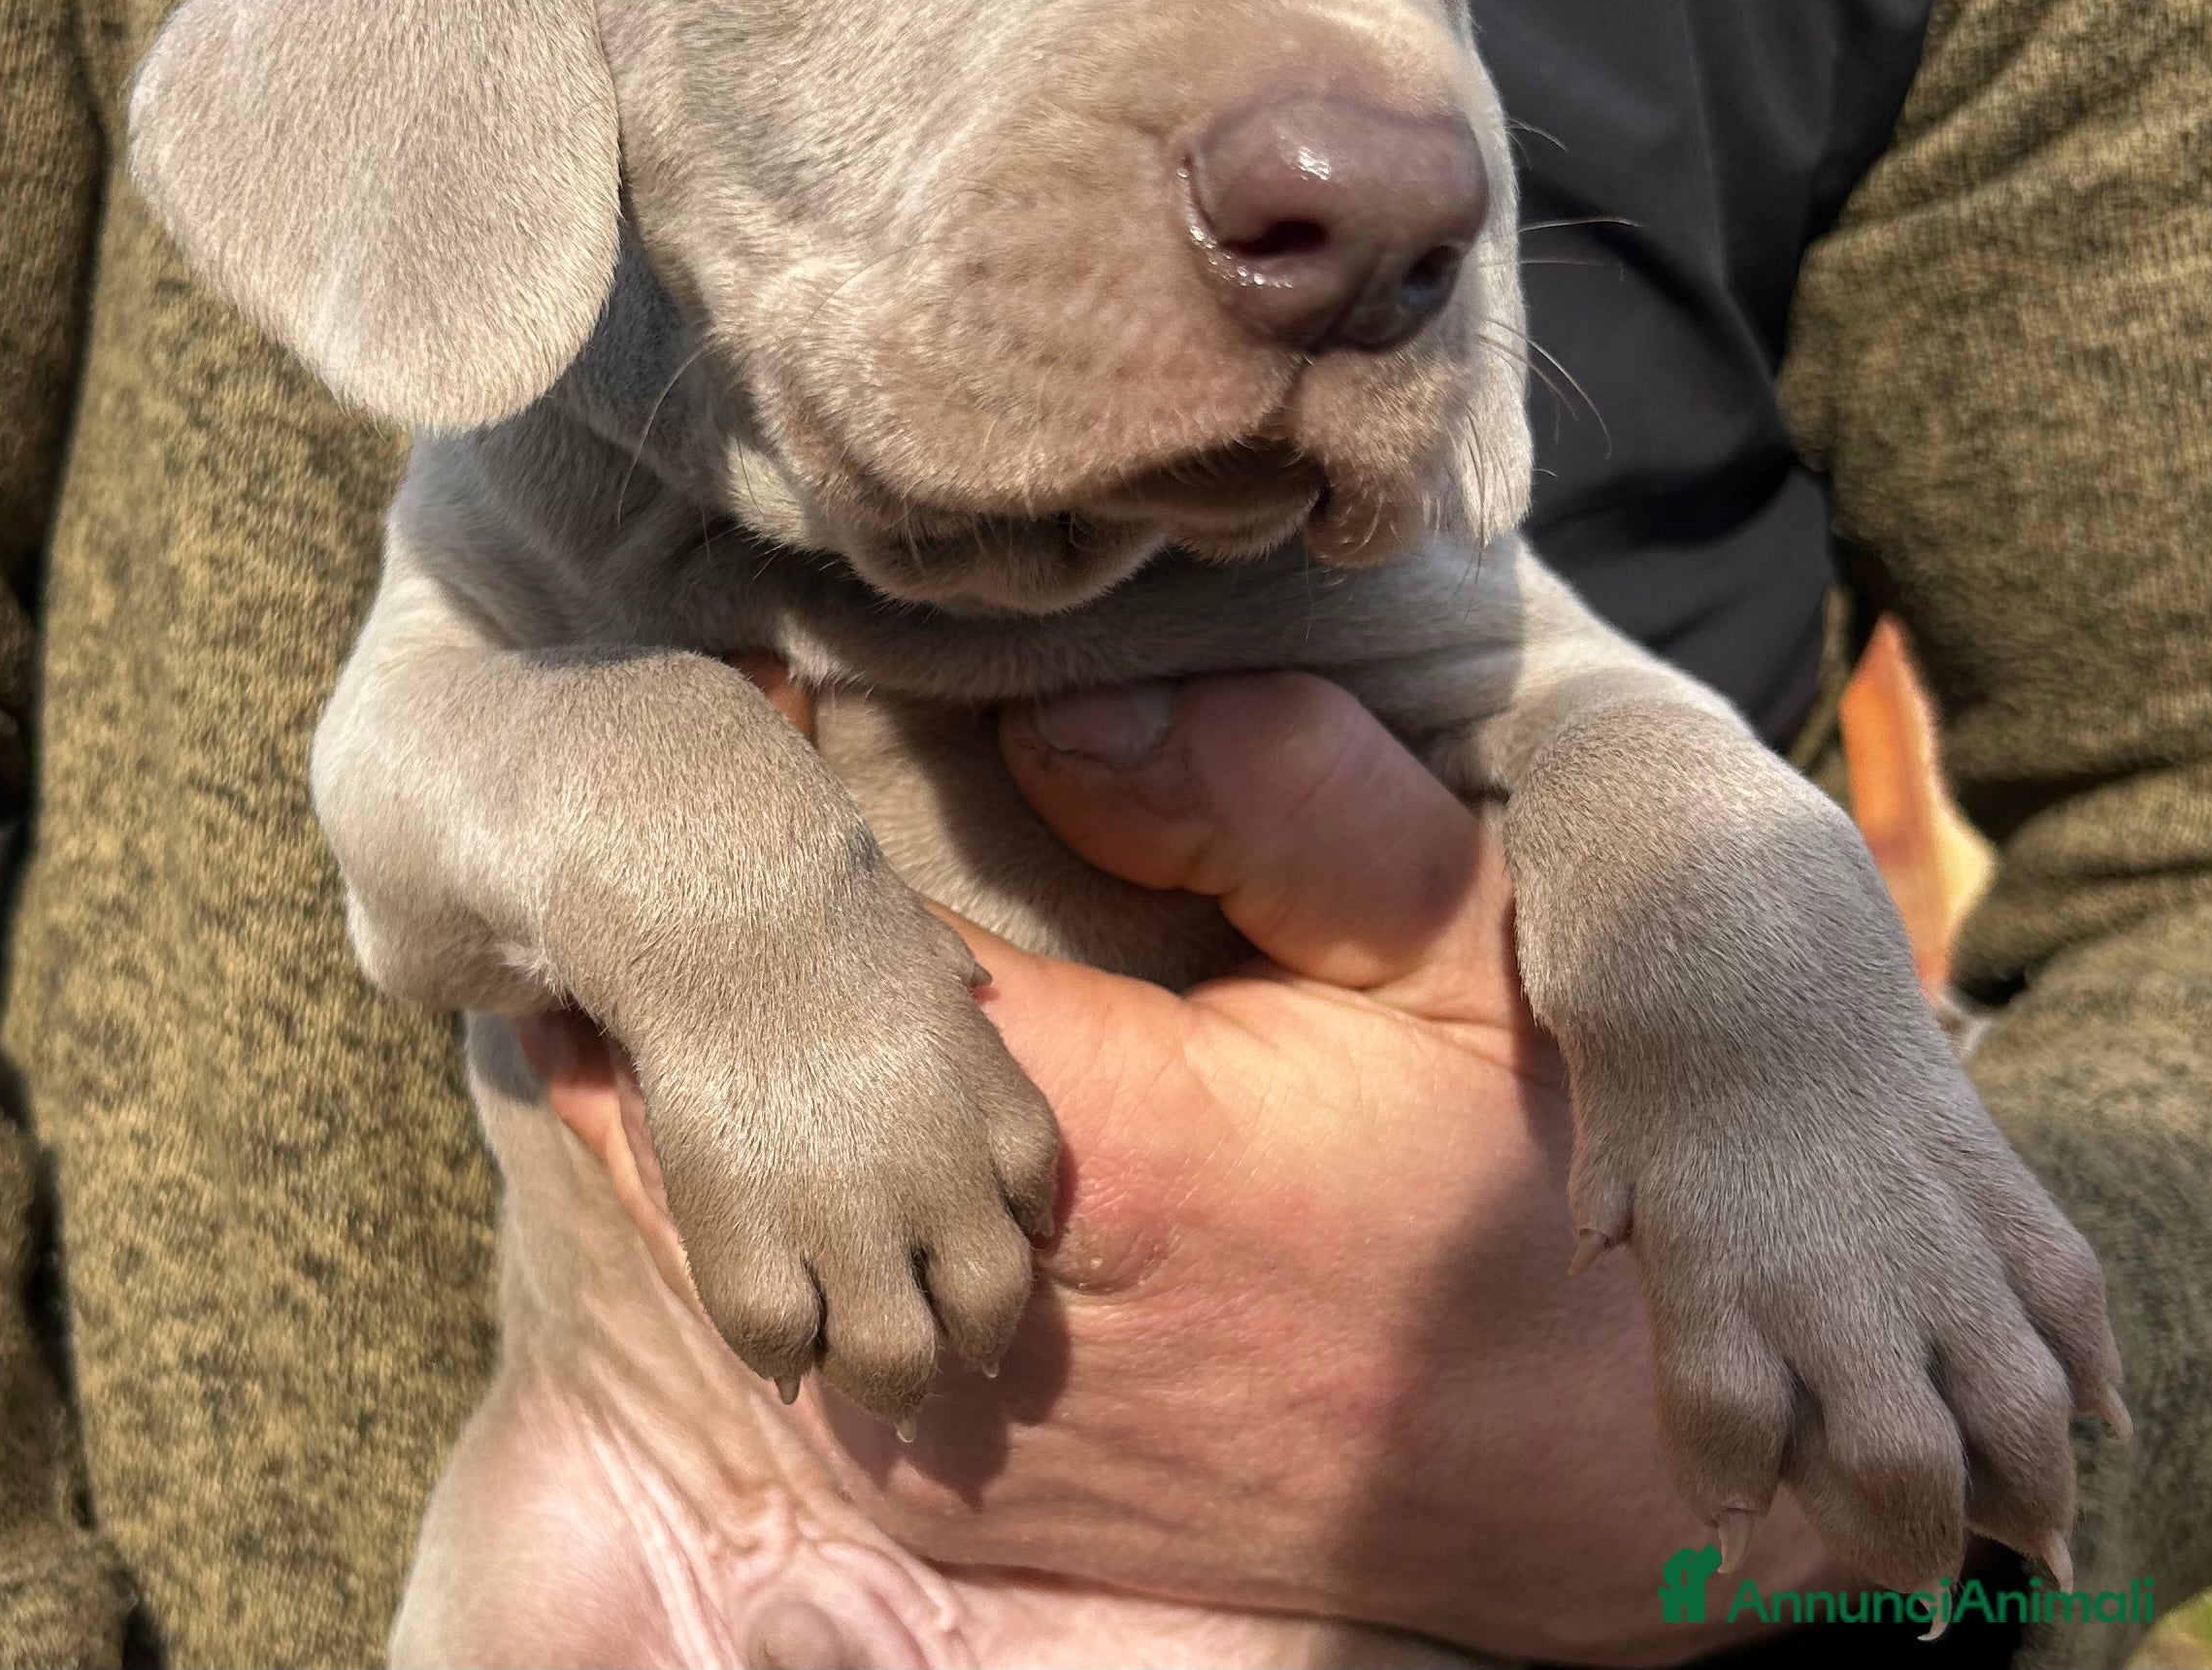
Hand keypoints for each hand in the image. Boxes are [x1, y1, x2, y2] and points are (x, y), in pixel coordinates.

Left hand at [526, 668, 1847, 1664]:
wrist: (1604, 1491)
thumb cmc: (1530, 1188)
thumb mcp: (1468, 950)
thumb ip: (1285, 806)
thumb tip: (1066, 714)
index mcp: (1105, 1156)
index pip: (828, 991)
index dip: (741, 856)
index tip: (709, 719)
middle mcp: (996, 1312)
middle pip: (725, 1138)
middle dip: (664, 986)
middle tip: (607, 831)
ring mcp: (971, 1428)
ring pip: (723, 1258)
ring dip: (668, 1108)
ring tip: (616, 953)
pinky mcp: (973, 1496)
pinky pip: (778, 1347)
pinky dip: (725, 1227)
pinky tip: (705, 1117)